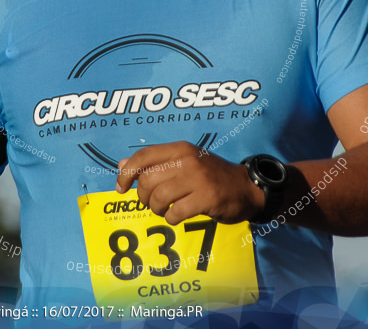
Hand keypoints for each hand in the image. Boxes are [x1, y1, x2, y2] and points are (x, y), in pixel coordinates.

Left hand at [114, 141, 264, 224]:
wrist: (247, 187)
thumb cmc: (211, 176)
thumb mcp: (184, 162)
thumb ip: (154, 162)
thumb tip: (122, 164)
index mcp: (179, 148)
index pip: (143, 156)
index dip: (126, 173)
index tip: (121, 188)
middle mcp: (187, 160)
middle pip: (148, 179)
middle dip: (143, 196)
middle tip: (151, 202)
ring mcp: (198, 178)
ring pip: (159, 197)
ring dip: (157, 209)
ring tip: (164, 210)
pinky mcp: (207, 197)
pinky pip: (175, 212)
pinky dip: (171, 218)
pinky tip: (177, 216)